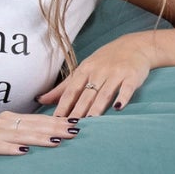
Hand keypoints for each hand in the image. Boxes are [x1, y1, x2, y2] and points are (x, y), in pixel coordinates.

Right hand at [0, 109, 77, 165]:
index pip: (38, 120)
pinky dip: (13, 149)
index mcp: (8, 120)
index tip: (78, 124)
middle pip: (34, 125)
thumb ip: (20, 140)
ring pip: (21, 134)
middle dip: (57, 127)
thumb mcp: (1, 143)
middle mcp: (2, 122)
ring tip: (60, 141)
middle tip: (77, 131)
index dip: (58, 121)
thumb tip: (46, 143)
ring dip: (41, 137)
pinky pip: (0, 147)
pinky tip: (26, 152)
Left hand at [35, 40, 156, 118]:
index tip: (55, 121)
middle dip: (77, 111)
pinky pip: (126, 88)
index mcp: (84, 71)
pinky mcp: (132, 76)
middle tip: (69, 128)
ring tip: (90, 122)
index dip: (62, 106)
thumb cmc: (105, 60)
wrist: (134, 45)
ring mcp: (115, 74)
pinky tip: (118, 108)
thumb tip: (40, 100)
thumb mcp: (83, 70)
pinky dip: (122, 98)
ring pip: (104, 93)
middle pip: (86, 95)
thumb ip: (63, 87)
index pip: (71, 91)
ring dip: (96, 108)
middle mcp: (98, 72)